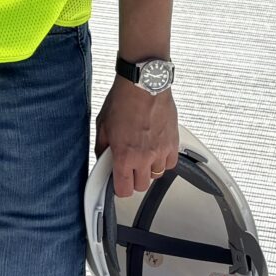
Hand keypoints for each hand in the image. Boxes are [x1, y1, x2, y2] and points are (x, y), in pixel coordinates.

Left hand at [95, 79, 180, 197]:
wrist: (143, 85)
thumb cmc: (123, 100)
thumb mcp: (102, 125)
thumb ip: (102, 148)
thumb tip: (103, 161)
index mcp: (124, 155)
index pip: (124, 190)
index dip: (119, 188)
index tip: (118, 182)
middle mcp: (144, 157)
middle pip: (141, 186)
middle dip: (133, 179)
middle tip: (128, 166)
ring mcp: (160, 151)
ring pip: (156, 175)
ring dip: (148, 169)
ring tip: (142, 154)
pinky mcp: (173, 143)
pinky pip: (170, 163)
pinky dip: (163, 160)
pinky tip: (155, 149)